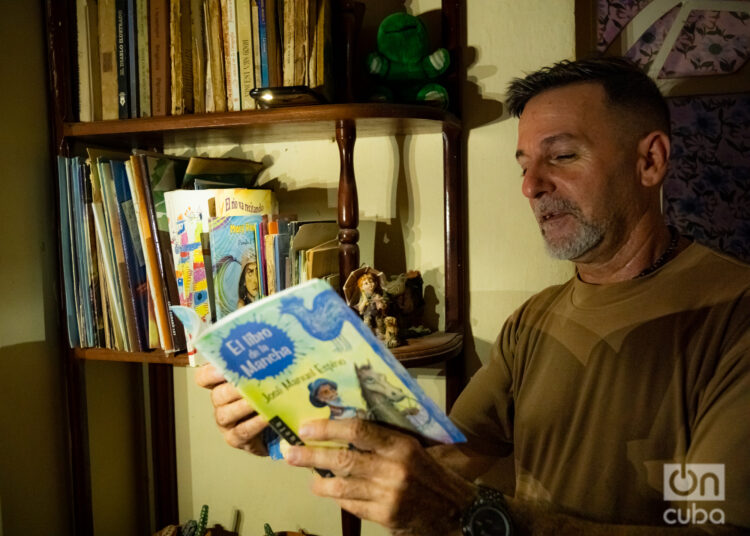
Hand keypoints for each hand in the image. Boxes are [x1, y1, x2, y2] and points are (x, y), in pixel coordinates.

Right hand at [194, 363, 269, 455]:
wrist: (276, 426)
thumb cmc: (268, 396)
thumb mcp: (264, 378)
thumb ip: (263, 365)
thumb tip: (275, 347)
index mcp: (222, 384)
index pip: (205, 377)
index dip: (210, 373)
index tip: (223, 368)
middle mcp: (220, 402)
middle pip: (217, 395)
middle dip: (233, 389)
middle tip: (250, 382)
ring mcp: (226, 422)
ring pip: (225, 414)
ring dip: (242, 407)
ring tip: (259, 401)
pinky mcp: (235, 438)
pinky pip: (241, 431)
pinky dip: (254, 424)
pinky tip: (266, 418)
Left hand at [285, 419, 475, 534]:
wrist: (456, 510)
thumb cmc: (432, 473)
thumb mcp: (414, 448)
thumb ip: (386, 438)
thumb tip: (347, 423)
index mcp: (401, 445)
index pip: (359, 431)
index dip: (329, 428)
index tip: (306, 427)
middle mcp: (393, 468)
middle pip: (343, 459)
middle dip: (311, 455)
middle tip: (290, 452)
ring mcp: (387, 495)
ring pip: (341, 486)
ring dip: (318, 480)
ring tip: (304, 474)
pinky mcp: (385, 516)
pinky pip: (351, 505)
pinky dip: (337, 498)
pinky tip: (328, 491)